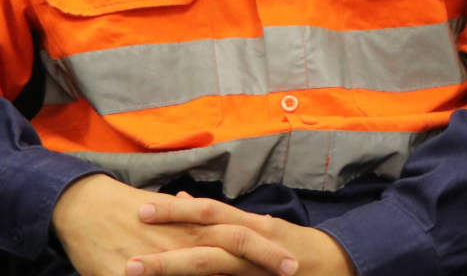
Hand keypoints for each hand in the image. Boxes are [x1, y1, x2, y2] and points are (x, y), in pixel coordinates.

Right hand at [51, 175, 298, 275]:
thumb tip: (190, 205)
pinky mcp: (140, 273)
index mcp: (193, 222)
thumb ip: (182, 216)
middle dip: (264, 259)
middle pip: (232, 248)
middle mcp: (185, 237)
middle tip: (293, 269)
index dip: (265, 247)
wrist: (86, 207)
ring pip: (205, 267)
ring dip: (233, 275)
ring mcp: (166, 257)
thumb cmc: (124, 208)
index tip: (289, 257)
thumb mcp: (161, 211)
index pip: (238, 234)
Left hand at [132, 193, 357, 275]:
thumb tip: (182, 197)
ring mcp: (257, 266)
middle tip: (132, 255)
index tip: (140, 209)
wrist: (334, 264)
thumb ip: (218, 217)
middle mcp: (251, 240)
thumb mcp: (253, 224)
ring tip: (143, 271)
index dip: (175, 211)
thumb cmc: (287, 243)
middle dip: (169, 247)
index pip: (206, 212)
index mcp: (246, 223)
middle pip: (205, 238)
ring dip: (177, 268)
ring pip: (214, 265)